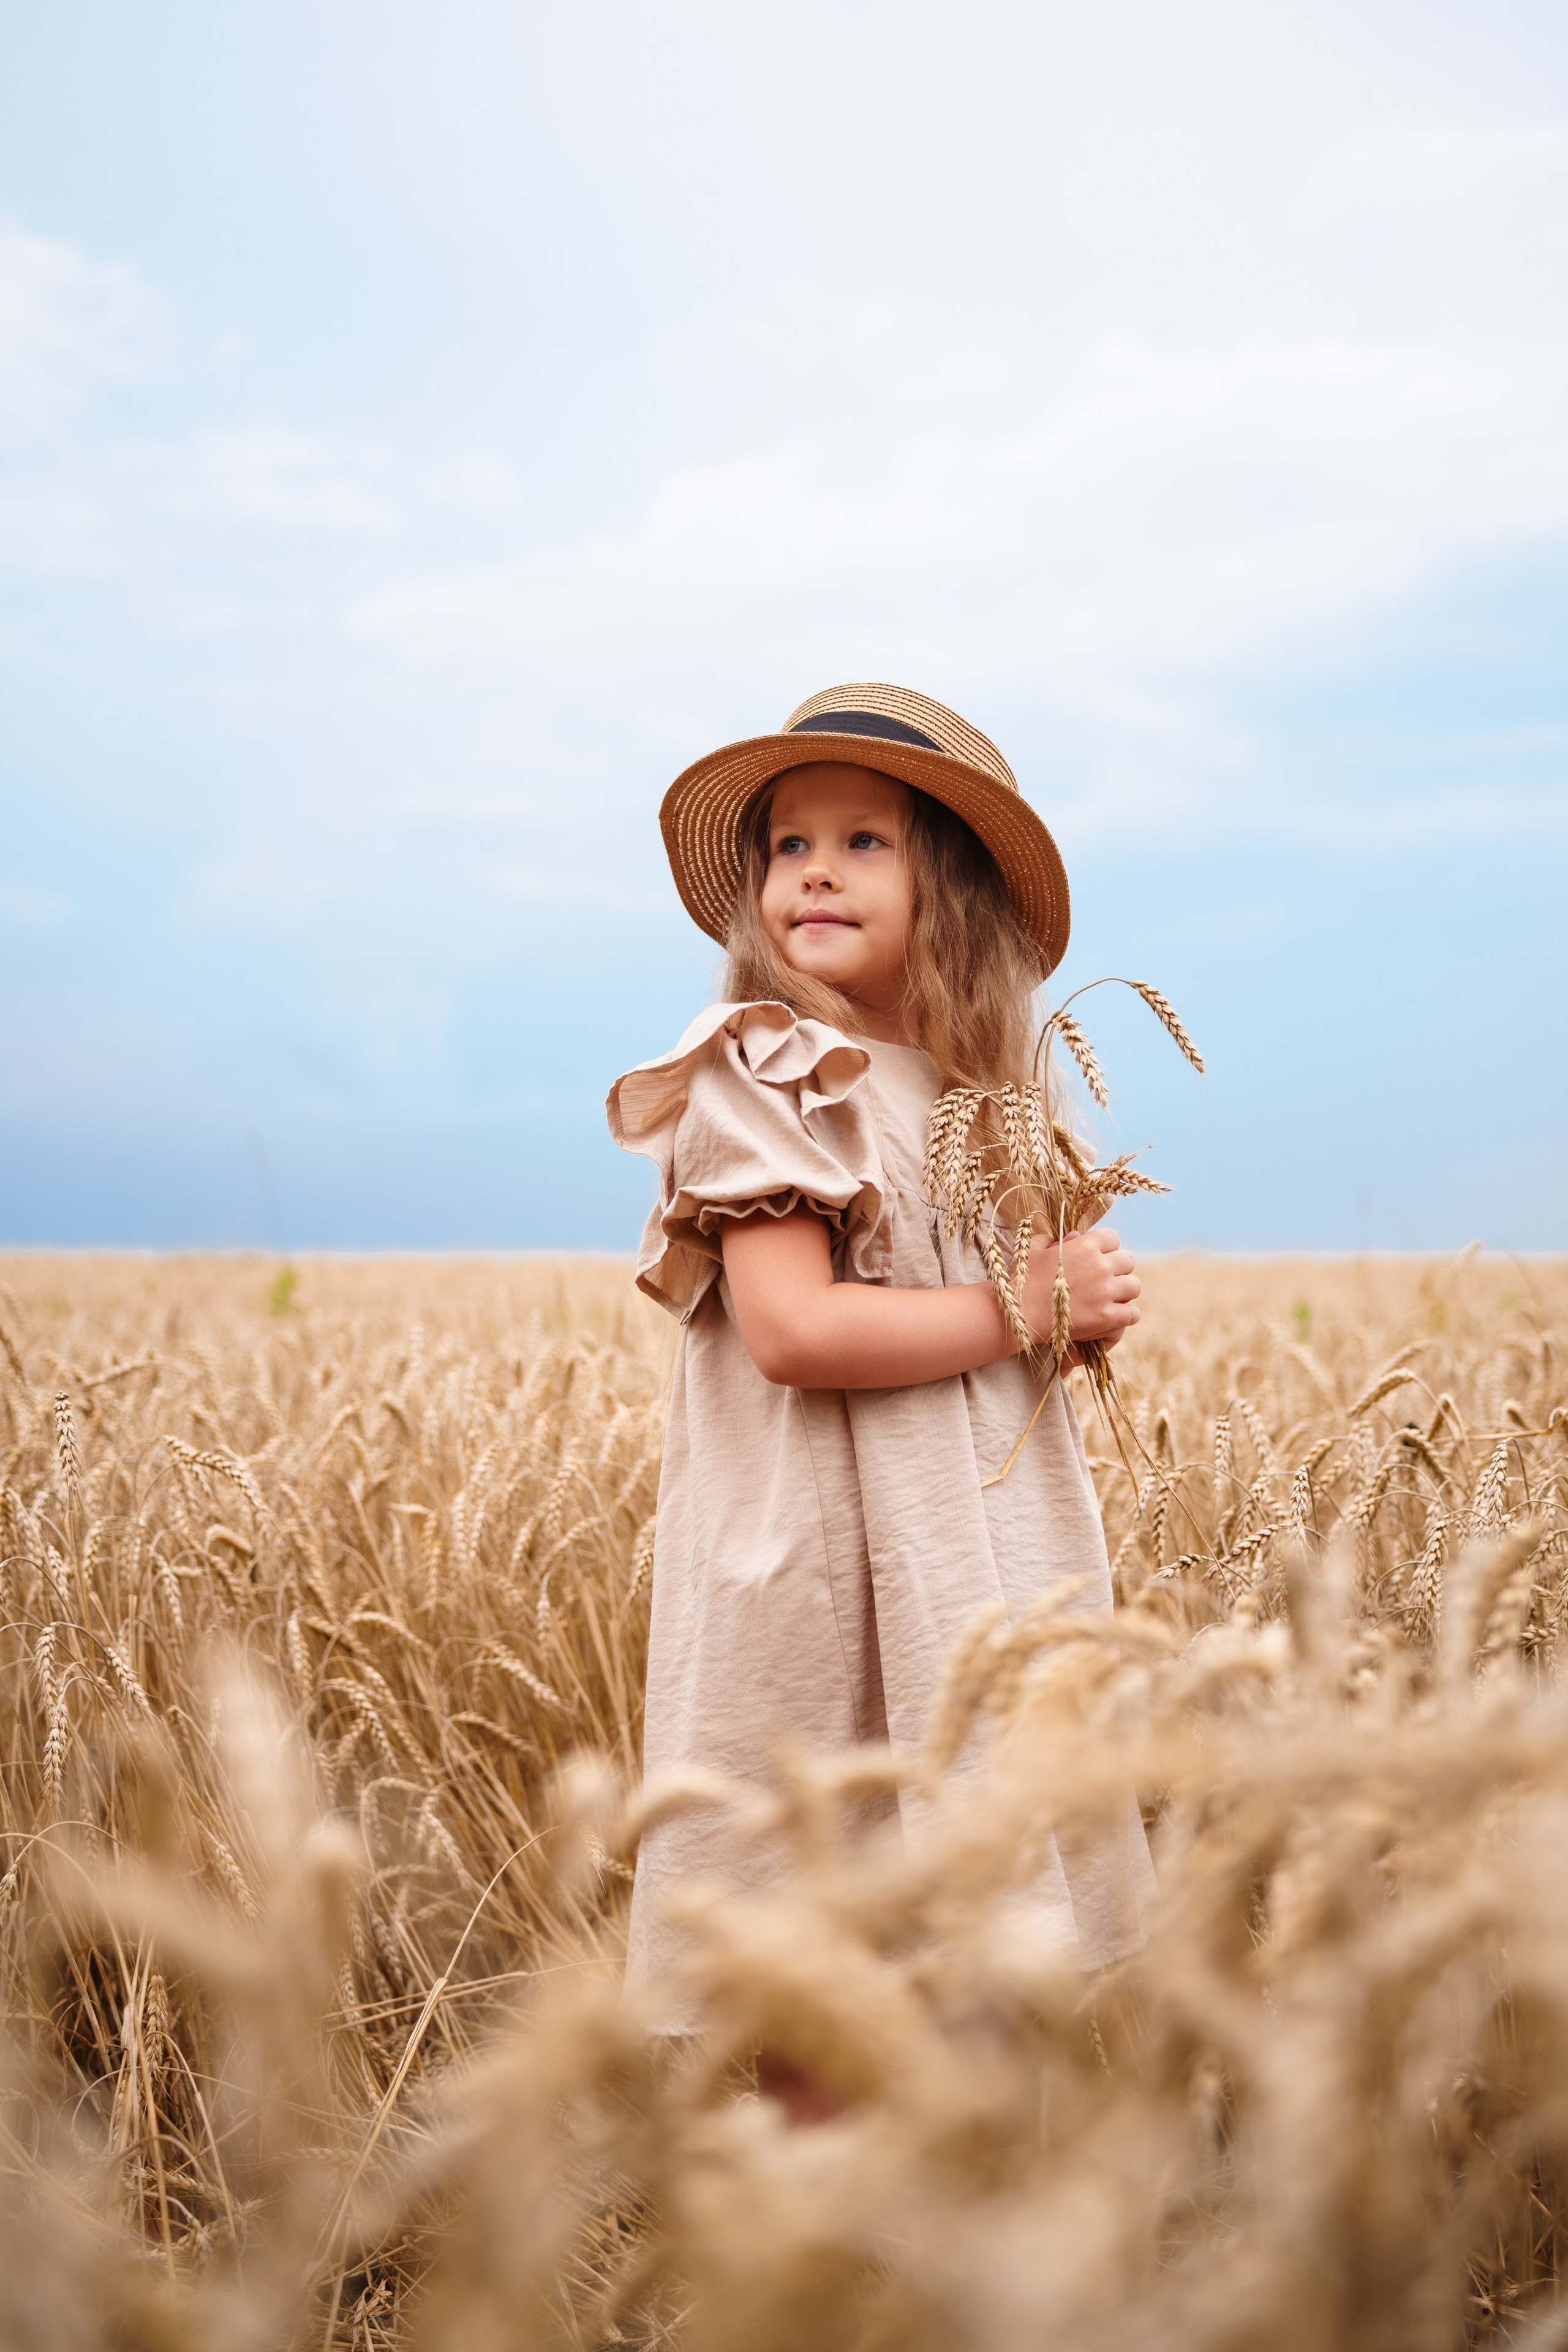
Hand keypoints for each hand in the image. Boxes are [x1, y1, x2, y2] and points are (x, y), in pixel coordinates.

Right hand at [1020, 1227, 1140, 1354]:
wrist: (1020, 1313)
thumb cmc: (1023, 1280)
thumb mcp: (1033, 1250)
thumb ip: (1054, 1239)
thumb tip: (1072, 1237)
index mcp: (1085, 1246)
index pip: (1113, 1238)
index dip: (1107, 1248)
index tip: (1099, 1258)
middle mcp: (1100, 1266)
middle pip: (1128, 1261)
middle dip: (1119, 1270)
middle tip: (1107, 1280)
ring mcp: (1105, 1291)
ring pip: (1134, 1286)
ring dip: (1125, 1292)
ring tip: (1113, 1298)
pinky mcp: (1106, 1316)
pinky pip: (1132, 1313)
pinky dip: (1126, 1315)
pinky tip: (1115, 1316)